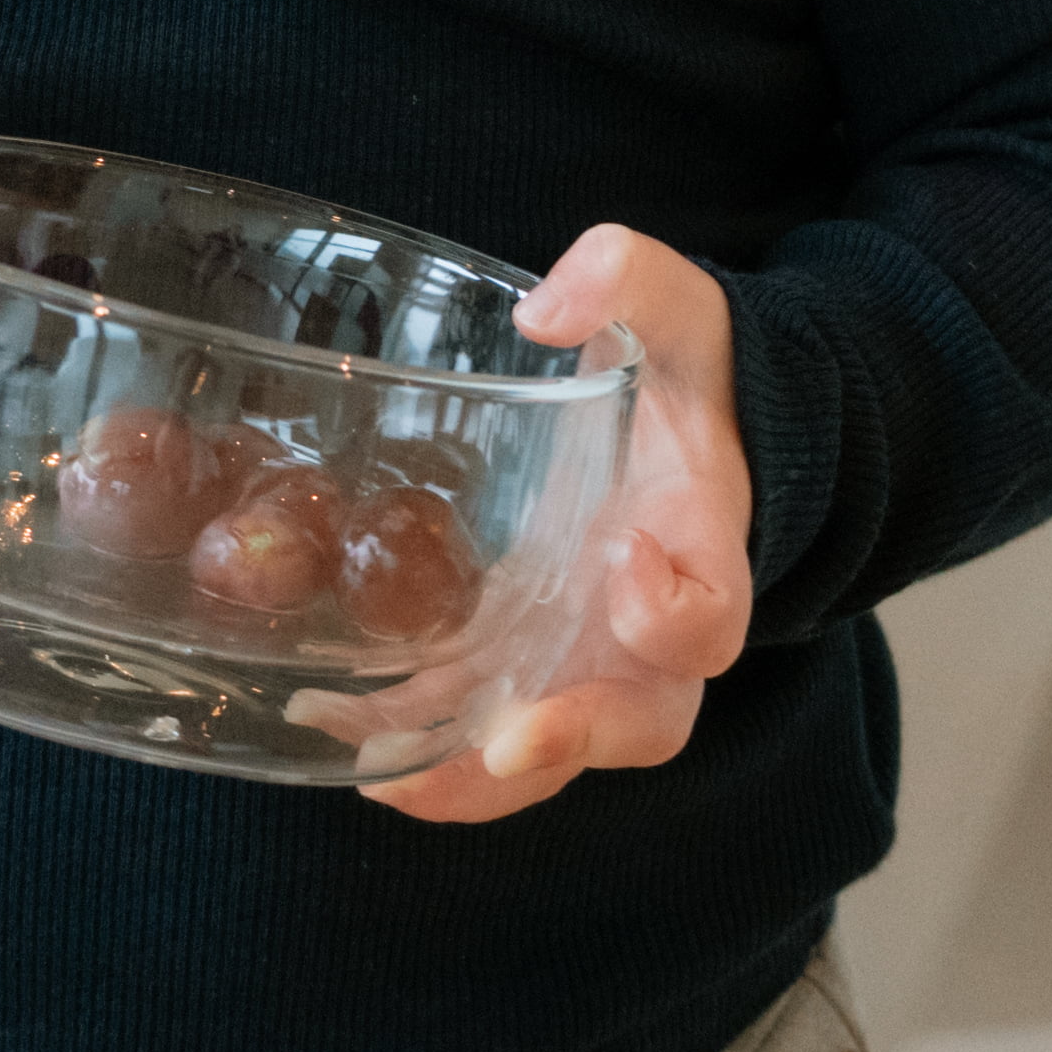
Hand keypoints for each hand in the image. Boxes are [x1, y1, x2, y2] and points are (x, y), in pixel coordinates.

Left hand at [361, 224, 753, 823]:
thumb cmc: (682, 372)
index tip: (622, 557)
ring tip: (380, 766)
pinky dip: (420, 747)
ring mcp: (590, 660)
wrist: (689, 429)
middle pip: (639, 723)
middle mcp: (654, 631)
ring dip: (469, 772)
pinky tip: (338, 734)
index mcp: (702, 545)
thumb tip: (545, 304)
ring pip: (549, 751)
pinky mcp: (526, 664)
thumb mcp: (672, 305)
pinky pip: (481, 728)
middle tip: (500, 744)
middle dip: (569, 740)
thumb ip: (624, 279)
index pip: (712, 611)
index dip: (675, 610)